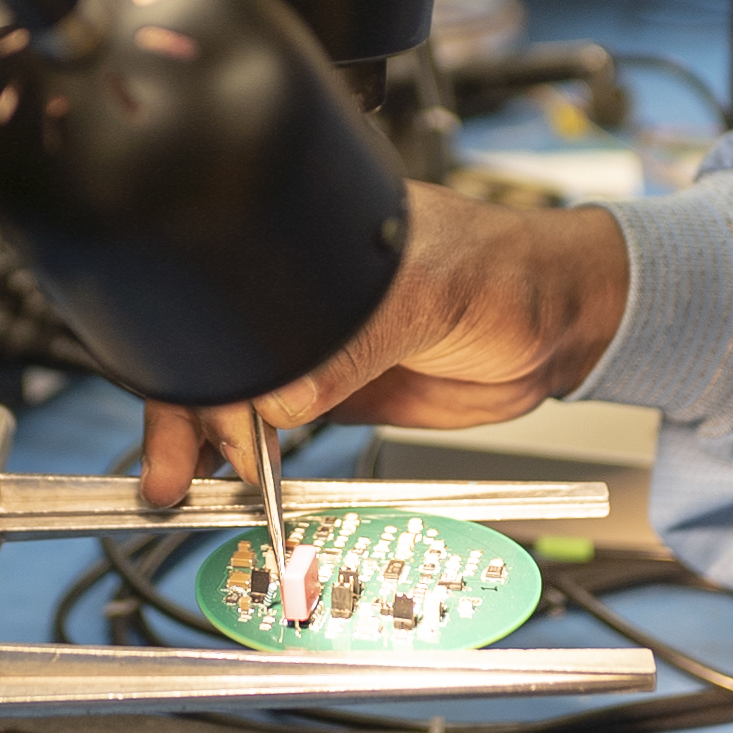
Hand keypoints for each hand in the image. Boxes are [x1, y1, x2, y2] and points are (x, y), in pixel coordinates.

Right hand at [135, 184, 629, 505]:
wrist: (560, 324)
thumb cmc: (511, 274)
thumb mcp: (435, 294)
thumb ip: (360, 344)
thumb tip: (283, 398)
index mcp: (313, 245)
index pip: (227, 301)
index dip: (203, 363)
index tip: (204, 417)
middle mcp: (303, 298)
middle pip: (216, 356)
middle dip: (185, 416)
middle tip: (172, 474)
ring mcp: (316, 347)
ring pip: (235, 398)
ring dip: (206, 445)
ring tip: (182, 487)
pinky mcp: (334, 390)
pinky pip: (274, 427)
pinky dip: (246, 457)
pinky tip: (232, 479)